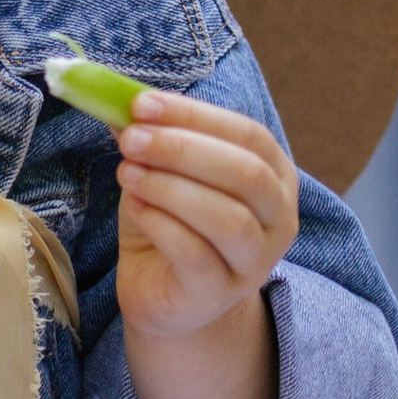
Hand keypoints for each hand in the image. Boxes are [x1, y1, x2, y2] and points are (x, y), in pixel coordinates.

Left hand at [111, 89, 298, 340]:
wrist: (167, 296)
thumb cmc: (171, 226)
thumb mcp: (162, 175)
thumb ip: (152, 141)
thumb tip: (119, 102)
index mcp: (275, 176)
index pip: (248, 135)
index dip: (195, 116)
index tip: (141, 104)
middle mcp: (278, 218)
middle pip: (246, 173)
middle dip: (182, 149)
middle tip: (130, 139)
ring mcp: (255, 261)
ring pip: (227, 218)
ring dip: (170, 188)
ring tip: (127, 173)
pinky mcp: (220, 292)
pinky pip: (197, 254)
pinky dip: (161, 224)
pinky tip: (136, 208)